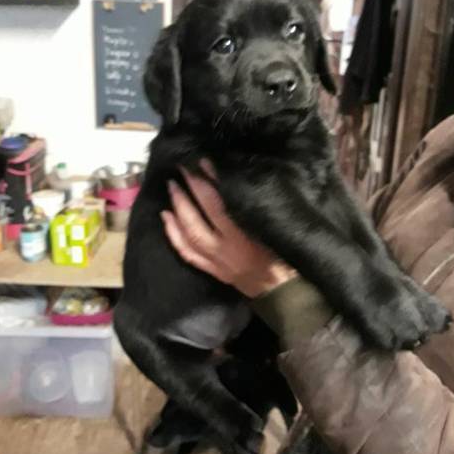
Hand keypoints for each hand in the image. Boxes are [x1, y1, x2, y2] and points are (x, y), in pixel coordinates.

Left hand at [161, 160, 296, 297]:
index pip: (220, 205)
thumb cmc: (286, 257)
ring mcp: (216, 261)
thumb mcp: (275, 230)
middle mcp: (225, 249)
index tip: (203, 162)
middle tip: (182, 168)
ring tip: (172, 187)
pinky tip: (166, 217)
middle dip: (189, 191)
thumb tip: (241, 182)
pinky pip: (186, 252)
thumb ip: (257, 211)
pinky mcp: (212, 270)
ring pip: (189, 234)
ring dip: (178, 209)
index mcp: (243, 238)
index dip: (210, 182)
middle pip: (199, 217)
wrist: (283, 292)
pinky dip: (173, 234)